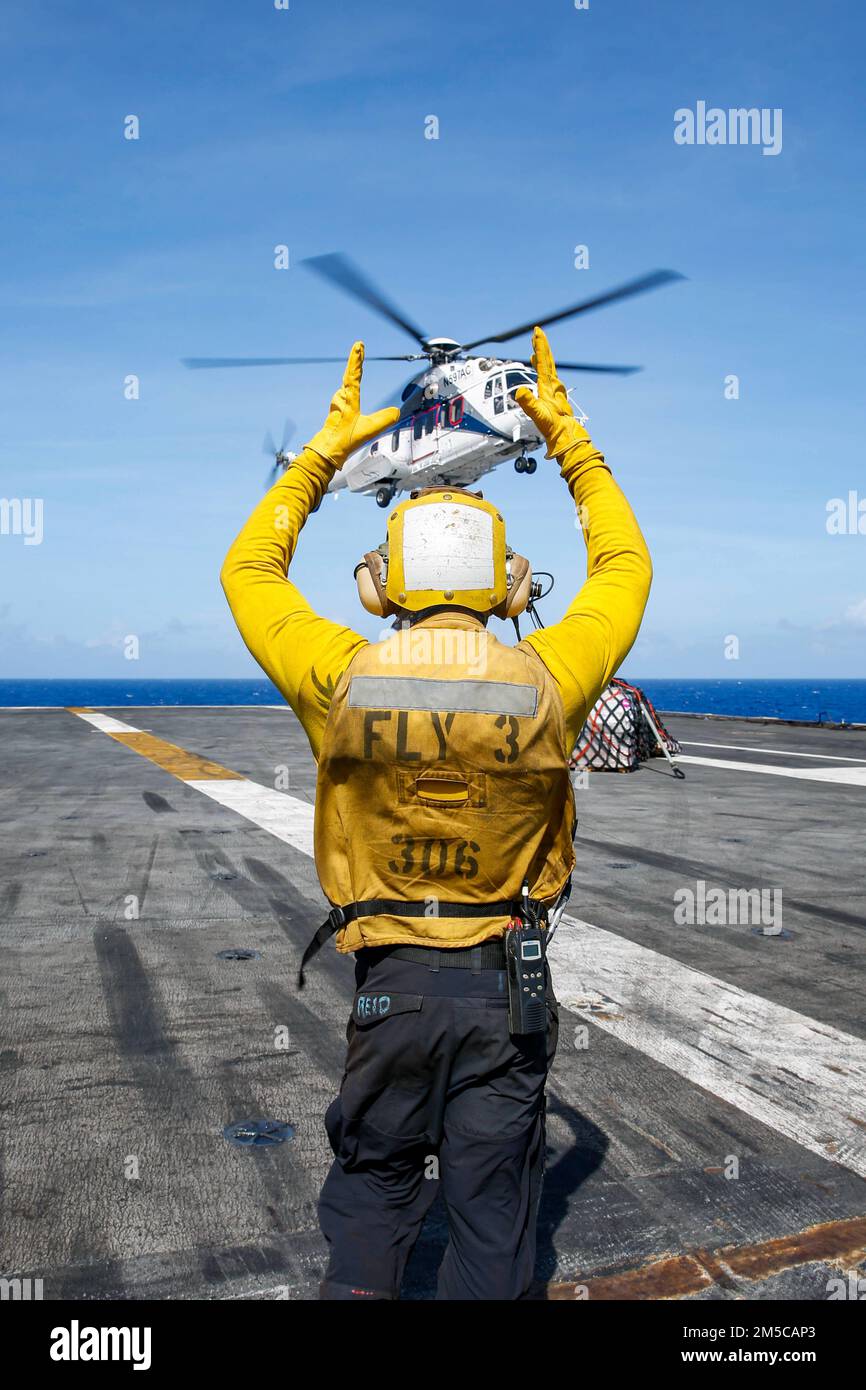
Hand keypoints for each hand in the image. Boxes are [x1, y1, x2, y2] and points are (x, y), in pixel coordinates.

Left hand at [306, 342, 400, 469]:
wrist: (328, 450)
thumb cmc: (344, 440)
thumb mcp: (368, 430)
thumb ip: (384, 420)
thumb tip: (396, 411)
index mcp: (349, 400)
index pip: (354, 375)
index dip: (356, 360)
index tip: (358, 346)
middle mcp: (342, 398)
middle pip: (350, 375)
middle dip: (355, 361)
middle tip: (359, 347)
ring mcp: (339, 403)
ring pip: (347, 385)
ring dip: (352, 373)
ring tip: (357, 358)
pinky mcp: (339, 410)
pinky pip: (347, 393)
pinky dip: (351, 385)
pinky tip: (353, 388)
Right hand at [514, 327, 588, 460]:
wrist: (566, 437)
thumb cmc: (553, 427)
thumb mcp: (538, 415)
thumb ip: (529, 403)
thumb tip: (519, 391)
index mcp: (547, 387)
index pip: (543, 362)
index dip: (539, 346)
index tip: (537, 332)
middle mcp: (552, 387)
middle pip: (547, 361)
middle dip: (541, 346)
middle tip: (537, 333)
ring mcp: (554, 392)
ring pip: (548, 369)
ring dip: (541, 358)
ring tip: (535, 350)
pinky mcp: (554, 398)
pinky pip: (548, 379)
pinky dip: (543, 372)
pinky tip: (541, 374)